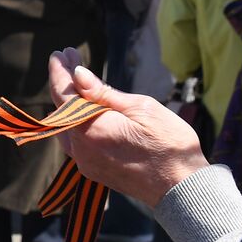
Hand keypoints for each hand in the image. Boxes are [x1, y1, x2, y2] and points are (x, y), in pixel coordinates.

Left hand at [47, 48, 206, 208]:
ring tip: (78, 80)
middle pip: (62, 110)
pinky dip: (77, 120)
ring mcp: (86, 163)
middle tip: (71, 58)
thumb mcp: (141, 108)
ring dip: (70, 102)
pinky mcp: (94, 171)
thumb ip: (104, 93)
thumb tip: (77, 75)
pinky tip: (87, 108)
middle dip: (65, 83)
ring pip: (67, 126)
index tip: (59, 54)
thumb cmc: (169, 144)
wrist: (181, 188)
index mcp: (91, 130)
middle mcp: (82, 149)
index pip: (63, 95)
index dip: (60, 71)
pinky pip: (76, 140)